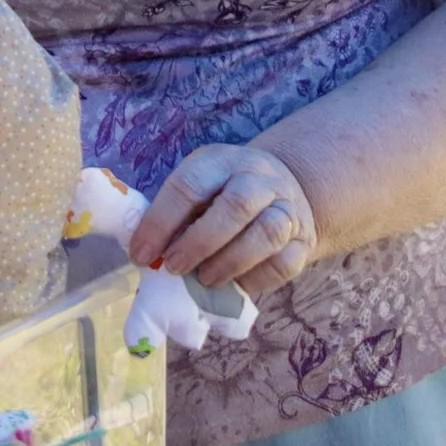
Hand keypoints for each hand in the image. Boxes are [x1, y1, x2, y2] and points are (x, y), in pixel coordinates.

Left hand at [127, 143, 317, 300]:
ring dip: (230, 262)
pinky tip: (235, 285)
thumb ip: (175, 215)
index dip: (161, 221)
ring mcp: (286, 208)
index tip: (141, 253)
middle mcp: (258, 178)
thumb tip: (145, 253)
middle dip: (199, 242)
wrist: (284, 187)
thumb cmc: (224, 193)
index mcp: (221, 160)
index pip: (189, 184)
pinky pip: (285, 262)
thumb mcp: (199, 188)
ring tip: (205, 279)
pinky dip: (256, 278)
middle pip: (236, 205)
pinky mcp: (303, 239)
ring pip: (267, 234)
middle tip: (174, 267)